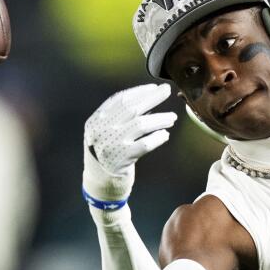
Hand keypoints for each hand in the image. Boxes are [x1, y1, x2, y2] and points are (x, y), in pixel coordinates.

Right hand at [83, 82, 177, 202]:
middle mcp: (102, 130)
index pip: (119, 100)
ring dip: (159, 119)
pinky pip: (145, 144)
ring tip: (172, 118)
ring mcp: (112, 144)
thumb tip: (148, 100)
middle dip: (152, 98)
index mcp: (96, 120)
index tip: (154, 87)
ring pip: (140, 125)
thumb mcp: (104, 132)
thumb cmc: (107, 153)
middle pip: (131, 108)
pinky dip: (157, 138)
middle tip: (167, 91)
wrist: (100, 183)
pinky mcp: (123, 159)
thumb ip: (119, 117)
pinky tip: (165, 135)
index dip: (138, 91)